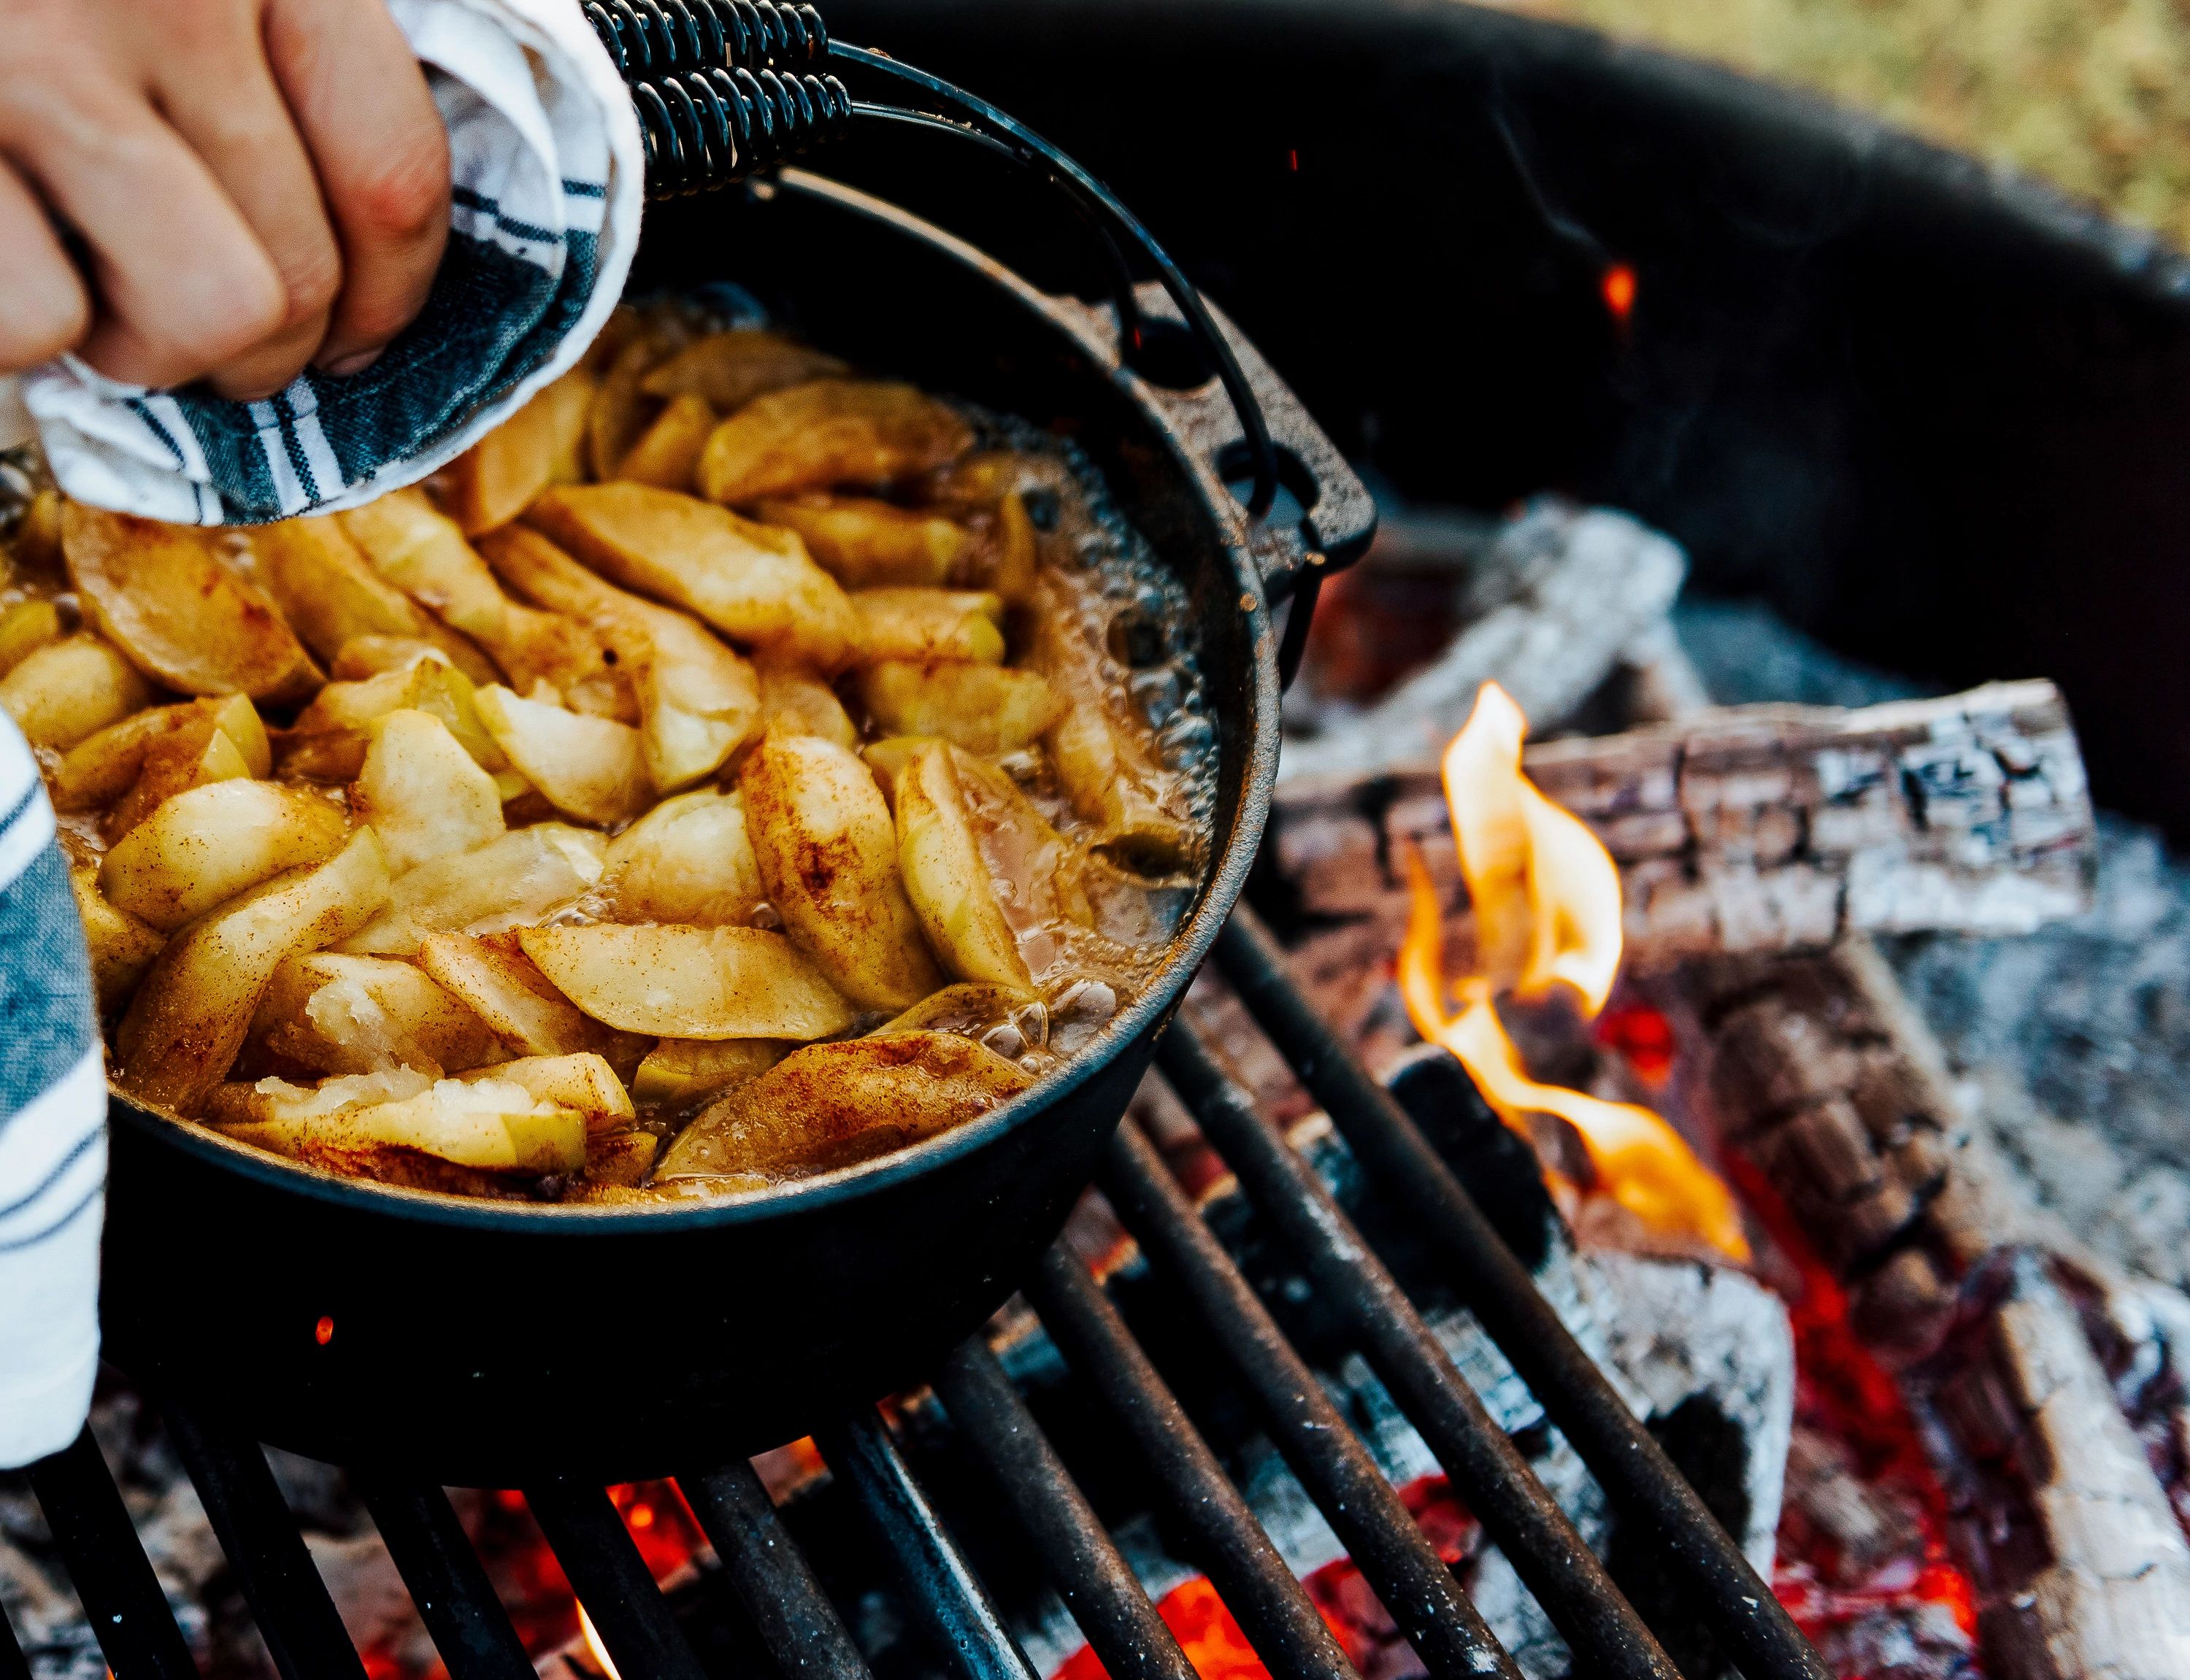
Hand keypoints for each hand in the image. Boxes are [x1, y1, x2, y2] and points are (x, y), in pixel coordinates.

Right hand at [0, 0, 449, 398]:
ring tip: (85, 292)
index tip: (354, 335)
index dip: (390, 296)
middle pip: (303, 274)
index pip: (392, 175)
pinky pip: (42, 324)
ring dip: (148, 346)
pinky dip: (19, 332)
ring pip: (210, 316)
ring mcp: (37, 64)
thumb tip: (356, 277)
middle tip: (182, 322)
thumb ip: (262, 64)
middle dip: (256, 343)